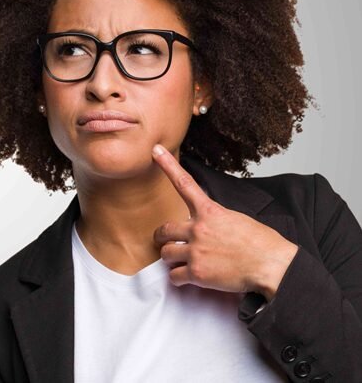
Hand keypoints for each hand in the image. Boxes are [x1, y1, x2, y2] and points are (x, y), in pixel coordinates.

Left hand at [151, 144, 297, 299]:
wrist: (273, 266)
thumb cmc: (263, 244)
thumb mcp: (238, 220)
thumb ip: (215, 219)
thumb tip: (208, 225)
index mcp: (210, 212)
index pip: (184, 183)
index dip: (167, 165)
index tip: (155, 151)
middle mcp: (198, 229)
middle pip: (164, 229)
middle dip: (163, 237)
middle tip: (166, 241)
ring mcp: (196, 250)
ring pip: (165, 253)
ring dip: (172, 258)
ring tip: (184, 262)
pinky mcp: (197, 272)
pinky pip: (174, 276)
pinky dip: (179, 278)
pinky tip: (189, 277)